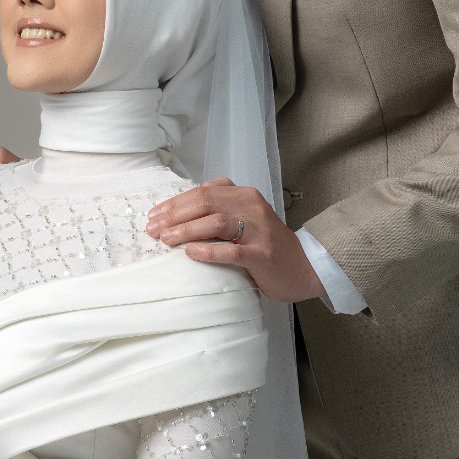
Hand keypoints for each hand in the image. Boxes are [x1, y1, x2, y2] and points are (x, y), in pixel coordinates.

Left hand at [144, 177, 326, 304]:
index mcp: (244, 196)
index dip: (175, 202)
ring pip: (216, 222)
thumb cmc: (268, 245)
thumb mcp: (245, 218)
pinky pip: (231, 251)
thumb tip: (179, 213)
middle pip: (205, 202)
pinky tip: (190, 253)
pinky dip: (208, 251)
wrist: (306, 267)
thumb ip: (221, 210)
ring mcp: (258, 231)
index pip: (203, 191)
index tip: (154, 214)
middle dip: (174, 215)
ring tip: (166, 239)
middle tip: (153, 228)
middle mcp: (251, 207)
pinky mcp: (262, 255)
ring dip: (186, 230)